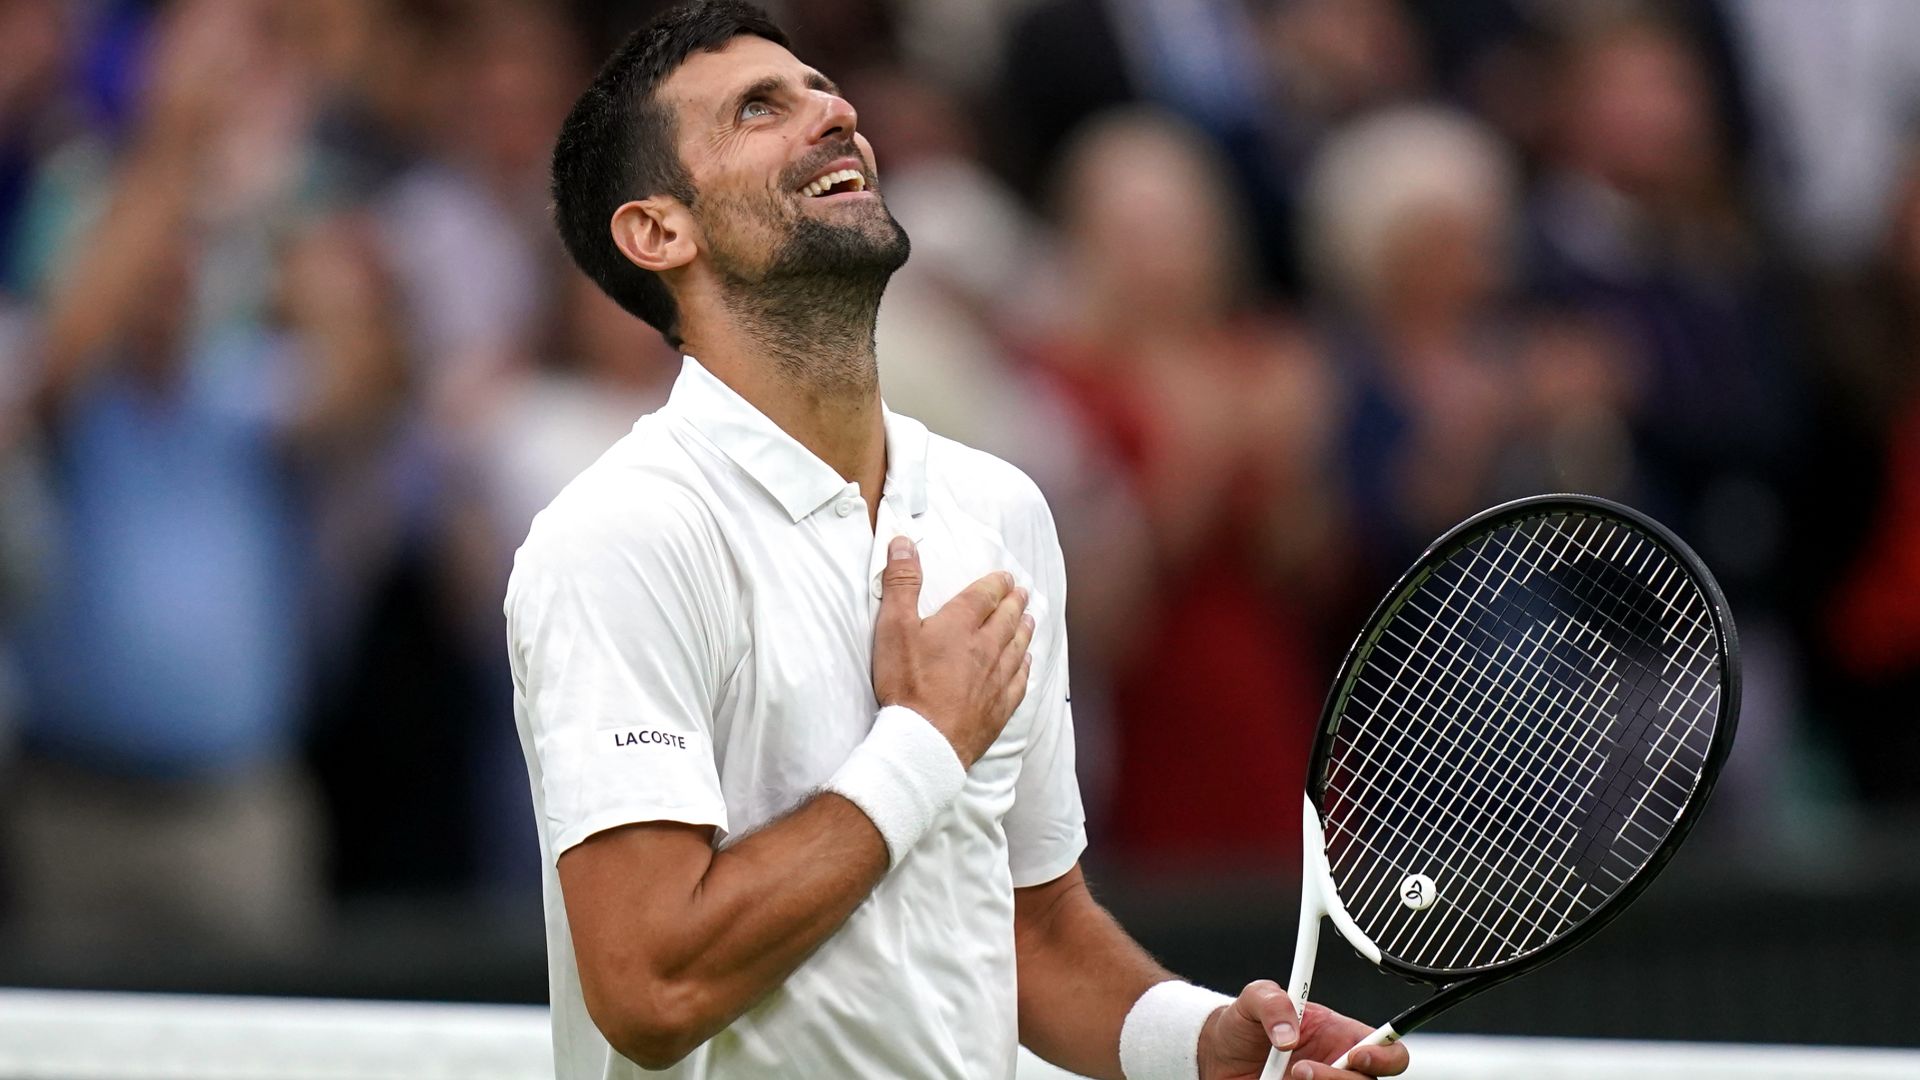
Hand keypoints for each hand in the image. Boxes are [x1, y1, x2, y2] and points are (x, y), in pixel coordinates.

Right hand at [871, 536, 1032, 766]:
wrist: (925, 739)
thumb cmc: (907, 683)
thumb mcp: (894, 627)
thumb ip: (901, 583)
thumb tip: (904, 542)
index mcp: (961, 625)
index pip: (984, 596)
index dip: (995, 584)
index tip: (1005, 577)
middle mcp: (985, 648)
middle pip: (1006, 620)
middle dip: (1015, 603)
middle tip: (1023, 593)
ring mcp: (996, 679)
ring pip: (1017, 648)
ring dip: (1024, 631)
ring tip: (1030, 620)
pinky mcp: (999, 708)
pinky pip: (1019, 682)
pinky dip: (1024, 668)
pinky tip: (1026, 664)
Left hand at [1198, 981, 1408, 1079]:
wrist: (1216, 1055)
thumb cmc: (1243, 1025)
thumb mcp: (1254, 998)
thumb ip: (1272, 1001)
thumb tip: (1289, 1032)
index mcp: (1342, 1038)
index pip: (1389, 1052)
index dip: (1385, 1057)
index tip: (1358, 1055)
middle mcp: (1338, 1070)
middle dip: (1339, 1079)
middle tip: (1302, 1068)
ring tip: (1288, 1077)